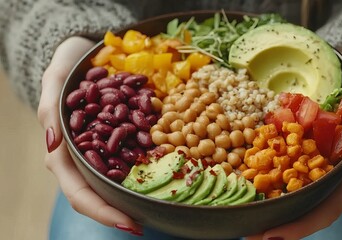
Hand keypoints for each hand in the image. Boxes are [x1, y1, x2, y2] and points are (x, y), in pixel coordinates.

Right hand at [37, 37, 142, 234]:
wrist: (86, 55)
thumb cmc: (67, 68)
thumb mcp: (55, 81)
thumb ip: (50, 110)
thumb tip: (52, 145)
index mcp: (64, 153)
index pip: (79, 192)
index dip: (102, 211)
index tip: (130, 224)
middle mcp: (84, 158)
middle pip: (100, 195)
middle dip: (121, 212)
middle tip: (145, 225)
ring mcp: (102, 151)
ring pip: (116, 182)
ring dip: (134, 197)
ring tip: (159, 207)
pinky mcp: (117, 141)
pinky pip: (131, 159)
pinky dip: (144, 170)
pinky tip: (164, 173)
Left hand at [246, 49, 341, 239]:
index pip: (329, 205)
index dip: (302, 224)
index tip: (273, 235)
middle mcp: (328, 166)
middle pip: (303, 205)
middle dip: (277, 224)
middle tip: (246, 233)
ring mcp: (309, 155)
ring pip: (289, 190)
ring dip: (265, 206)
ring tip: (238, 216)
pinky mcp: (294, 141)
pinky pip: (277, 162)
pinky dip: (261, 176)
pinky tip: (240, 180)